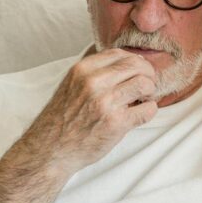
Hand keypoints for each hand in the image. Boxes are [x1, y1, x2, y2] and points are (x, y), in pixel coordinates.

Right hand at [23, 49, 157, 175]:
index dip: (133, 62)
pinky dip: (150, 110)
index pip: (120, 53)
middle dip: (147, 74)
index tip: (136, 72)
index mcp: (83, 70)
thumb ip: (94, 71)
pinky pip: (148, 110)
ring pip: (145, 84)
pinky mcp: (116, 123)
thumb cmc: (64, 118)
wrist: (51, 149)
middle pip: (136, 65)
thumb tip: (125, 60)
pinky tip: (141, 113)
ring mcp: (106, 103)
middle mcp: (94, 83)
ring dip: (150, 91)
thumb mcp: (71, 84)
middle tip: (145, 86)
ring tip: (143, 100)